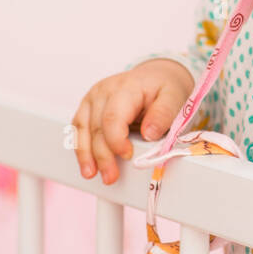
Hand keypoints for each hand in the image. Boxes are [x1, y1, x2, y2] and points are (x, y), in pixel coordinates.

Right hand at [72, 60, 193, 183]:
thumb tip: (149, 134)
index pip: (113, 116)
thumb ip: (163, 114)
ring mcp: (93, 98)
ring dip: (85, 154)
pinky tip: (86, 163)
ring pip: (82, 128)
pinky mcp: (88, 106)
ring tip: (91, 174)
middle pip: (97, 126)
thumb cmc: (164, 88)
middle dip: (102, 155)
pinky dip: (80, 147)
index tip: (127, 156)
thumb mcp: (174, 97)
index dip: (116, 140)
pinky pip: (78, 128)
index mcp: (127, 87)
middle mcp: (105, 90)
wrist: (155, 76)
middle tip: (110, 177)